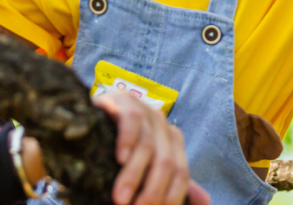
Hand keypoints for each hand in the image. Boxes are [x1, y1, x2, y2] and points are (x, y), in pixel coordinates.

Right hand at [93, 91, 209, 204]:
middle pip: (166, 162)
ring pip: (148, 145)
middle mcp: (161, 124)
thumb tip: (205, 201)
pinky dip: (128, 140)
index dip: (170, 198)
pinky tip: (120, 158)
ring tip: (121, 198)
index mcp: (172, 141)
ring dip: (134, 175)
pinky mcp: (122, 99)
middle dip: (152, 192)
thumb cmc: (116, 150)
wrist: (86, 119)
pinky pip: (131, 118)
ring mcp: (143, 109)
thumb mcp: (144, 169)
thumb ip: (172, 183)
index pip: (181, 174)